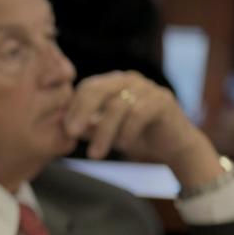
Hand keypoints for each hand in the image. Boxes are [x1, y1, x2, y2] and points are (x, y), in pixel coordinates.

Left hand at [64, 70, 221, 185]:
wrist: (173, 145)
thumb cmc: (134, 136)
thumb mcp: (104, 131)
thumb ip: (85, 127)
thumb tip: (60, 129)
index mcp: (112, 82)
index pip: (87, 87)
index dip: (73, 107)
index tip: (65, 130)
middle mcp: (129, 79)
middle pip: (99, 90)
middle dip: (82, 113)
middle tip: (72, 134)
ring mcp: (147, 87)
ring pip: (118, 106)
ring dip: (104, 132)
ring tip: (95, 154)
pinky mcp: (163, 100)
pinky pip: (138, 113)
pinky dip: (126, 132)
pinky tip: (122, 146)